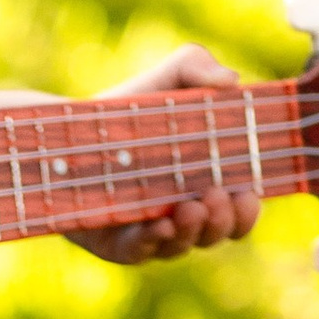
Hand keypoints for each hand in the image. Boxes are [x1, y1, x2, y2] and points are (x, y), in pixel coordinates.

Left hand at [69, 43, 263, 265]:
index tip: (249, 193)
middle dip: (224, 220)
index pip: (239, 210)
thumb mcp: (166, 79)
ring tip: (191, 208)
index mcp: (207, 184)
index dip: (248, 209)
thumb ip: (197, 67)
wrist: (70, 128)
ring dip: (193, 231)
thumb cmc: (131, 108)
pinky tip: (162, 225)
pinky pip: (141, 251)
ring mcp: (151, 232)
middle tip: (219, 196)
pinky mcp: (116, 243)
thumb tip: (230, 79)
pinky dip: (155, 241)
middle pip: (216, 233)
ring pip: (182, 245)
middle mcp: (184, 215)